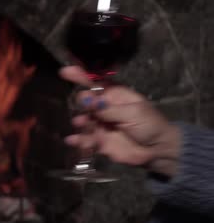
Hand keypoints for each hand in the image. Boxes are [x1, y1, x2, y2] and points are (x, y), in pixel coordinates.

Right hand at [60, 66, 180, 175]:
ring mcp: (101, 125)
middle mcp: (105, 109)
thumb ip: (107, 108)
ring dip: (80, 121)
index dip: (80, 76)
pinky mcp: (99, 141)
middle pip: (85, 102)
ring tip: (81, 123)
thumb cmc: (149, 125)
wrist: (158, 150)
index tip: (65, 72)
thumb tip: (84, 99)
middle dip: (81, 103)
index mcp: (115, 96)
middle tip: (84, 107)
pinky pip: (85, 139)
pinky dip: (78, 140)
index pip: (95, 83)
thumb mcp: (132, 113)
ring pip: (83, 120)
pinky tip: (72, 140)